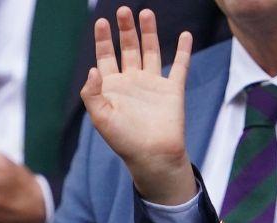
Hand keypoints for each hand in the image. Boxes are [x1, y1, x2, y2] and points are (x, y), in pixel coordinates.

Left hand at [82, 7, 195, 204]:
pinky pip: (179, 66)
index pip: (105, 58)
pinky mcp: (172, 90)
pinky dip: (183, 50)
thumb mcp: (100, 118)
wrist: (152, 154)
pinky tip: (184, 35)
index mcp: (112, 88)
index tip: (100, 22)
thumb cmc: (123, 140)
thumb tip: (92, 69)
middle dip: (125, 30)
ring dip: (148, 33)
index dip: (103, 40)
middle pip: (127, 49)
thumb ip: (92, 94)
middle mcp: (132, 82)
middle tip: (123, 10)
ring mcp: (152, 84)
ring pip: (151, 51)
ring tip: (146, 13)